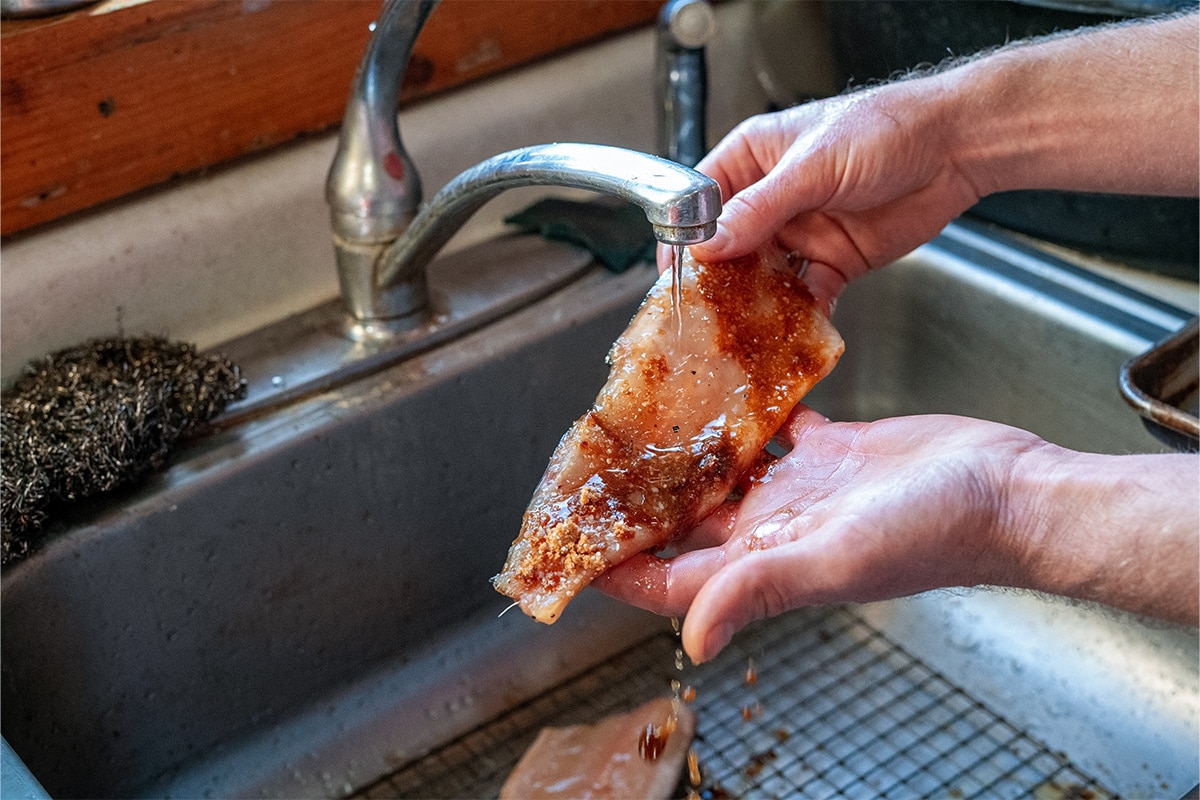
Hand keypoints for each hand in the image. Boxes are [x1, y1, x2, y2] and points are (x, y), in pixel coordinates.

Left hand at [594, 406, 1042, 663]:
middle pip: (687, 524)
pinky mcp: (832, 451)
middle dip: (641, 504)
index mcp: (767, 562)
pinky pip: (774, 430)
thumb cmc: (934, 533)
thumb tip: (693, 642)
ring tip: (641, 420)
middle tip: (594, 472)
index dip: (622, 569)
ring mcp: (802, 490)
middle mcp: (776, 530)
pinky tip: (724, 381)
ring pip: (724, 473)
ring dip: (685, 453)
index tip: (574, 553)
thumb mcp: (836, 559)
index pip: (673, 576)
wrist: (1005, 490)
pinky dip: (747, 410)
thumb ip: (760, 588)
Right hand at [659, 81, 982, 308]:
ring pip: (764, 276)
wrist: (954, 149)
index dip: (686, 239)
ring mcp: (802, 232)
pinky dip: (799, 316)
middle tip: (701, 316)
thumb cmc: (885, 130)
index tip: (675, 276)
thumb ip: (759, 210)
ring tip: (738, 333)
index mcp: (755, 160)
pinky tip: (790, 334)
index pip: (702, 202)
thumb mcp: (813, 166)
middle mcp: (772, 198)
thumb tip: (709, 245)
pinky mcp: (834, 260)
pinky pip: (807, 295)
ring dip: (754, 303)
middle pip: (729, 247)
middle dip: (717, 281)